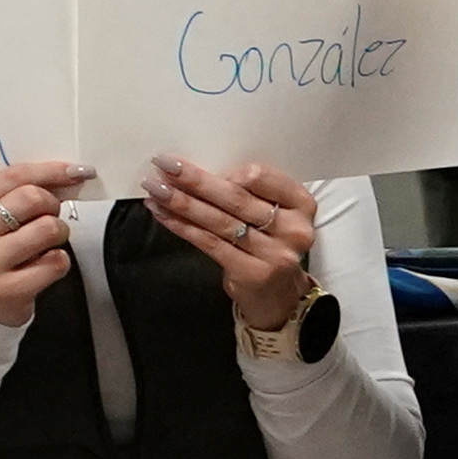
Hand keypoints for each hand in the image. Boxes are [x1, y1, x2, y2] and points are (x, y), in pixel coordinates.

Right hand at [0, 152, 92, 325]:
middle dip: (52, 205)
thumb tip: (66, 175)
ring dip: (58, 233)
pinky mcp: (8, 290)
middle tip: (49, 217)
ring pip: (48, 229)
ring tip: (46, 243)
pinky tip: (43, 265)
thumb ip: (16, 192)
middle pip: (32, 198)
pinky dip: (59, 261)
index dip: (50, 170)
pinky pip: (56, 262)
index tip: (75, 171)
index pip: (13, 176)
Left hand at [140, 156, 325, 337]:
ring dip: (182, 202)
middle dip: (195, 180)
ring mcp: (274, 254)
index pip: (261, 177)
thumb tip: (198, 169)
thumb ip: (250, 193)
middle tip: (164, 165)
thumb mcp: (275, 214)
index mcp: (302, 204)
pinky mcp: (251, 273)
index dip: (224, 169)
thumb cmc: (270, 244)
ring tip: (155, 189)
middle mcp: (293, 229)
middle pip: (236, 198)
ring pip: (219, 221)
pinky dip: (183, 226)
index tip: (193, 162)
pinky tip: (163, 214)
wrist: (279, 296)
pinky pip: (210, 243)